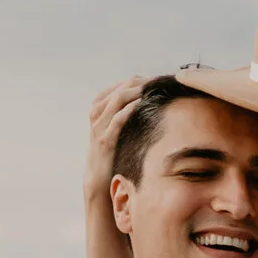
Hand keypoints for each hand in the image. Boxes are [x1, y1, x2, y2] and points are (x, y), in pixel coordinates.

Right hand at [83, 75, 148, 211]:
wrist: (98, 177)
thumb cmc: (112, 150)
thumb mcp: (115, 127)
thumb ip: (124, 112)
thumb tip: (148, 99)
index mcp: (98, 107)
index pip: (120, 85)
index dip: (140, 80)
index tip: (158, 82)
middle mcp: (96, 113)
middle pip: (121, 89)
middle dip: (143, 84)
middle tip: (161, 83)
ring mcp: (98, 126)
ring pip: (118, 100)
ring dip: (138, 92)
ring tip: (155, 90)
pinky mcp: (105, 140)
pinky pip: (118, 119)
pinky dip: (131, 109)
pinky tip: (144, 105)